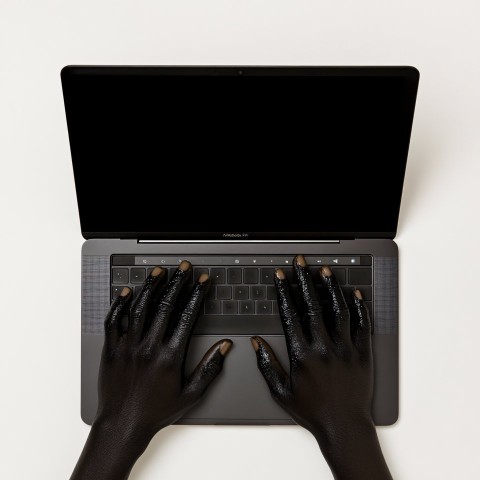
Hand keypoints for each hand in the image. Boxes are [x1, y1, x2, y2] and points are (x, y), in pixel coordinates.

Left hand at [71, 261, 231, 479]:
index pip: (187, 316)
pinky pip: (113, 320)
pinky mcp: (111, 349)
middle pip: (165, 305)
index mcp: (170, 356)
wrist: (122, 425)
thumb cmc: (157, 411)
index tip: (203, 281)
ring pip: (140, 308)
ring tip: (160, 271)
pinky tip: (127, 291)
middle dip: (177, 282)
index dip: (197, 294)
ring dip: (151, 286)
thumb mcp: (191, 394)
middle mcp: (149, 347)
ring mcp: (128, 346)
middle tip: (184, 267)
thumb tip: (224, 347)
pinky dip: (119, 303)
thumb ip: (209, 369)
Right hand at [251, 255, 391, 479]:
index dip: (284, 291)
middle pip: (313, 305)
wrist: (344, 427)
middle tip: (301, 262)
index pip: (291, 314)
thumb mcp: (281, 392)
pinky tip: (355, 293)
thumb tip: (257, 343)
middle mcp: (324, 347)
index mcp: (303, 354)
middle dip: (305, 280)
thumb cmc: (312, 411)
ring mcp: (345, 349)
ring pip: (338, 310)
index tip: (280, 275)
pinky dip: (360, 307)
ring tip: (324, 270)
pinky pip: (363, 326)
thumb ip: (267, 365)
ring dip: (330, 288)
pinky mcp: (363, 354)